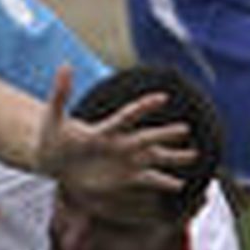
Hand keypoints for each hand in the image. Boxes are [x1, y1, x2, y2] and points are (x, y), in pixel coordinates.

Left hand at [34, 64, 196, 199]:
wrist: (53, 161)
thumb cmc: (52, 138)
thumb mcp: (54, 118)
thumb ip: (60, 94)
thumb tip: (65, 65)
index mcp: (104, 131)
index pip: (127, 117)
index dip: (143, 107)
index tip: (163, 97)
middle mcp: (119, 144)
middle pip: (147, 137)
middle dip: (165, 134)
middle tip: (187, 129)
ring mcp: (124, 161)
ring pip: (155, 157)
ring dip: (174, 156)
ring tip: (196, 155)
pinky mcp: (124, 178)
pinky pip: (148, 180)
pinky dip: (164, 182)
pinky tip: (181, 185)